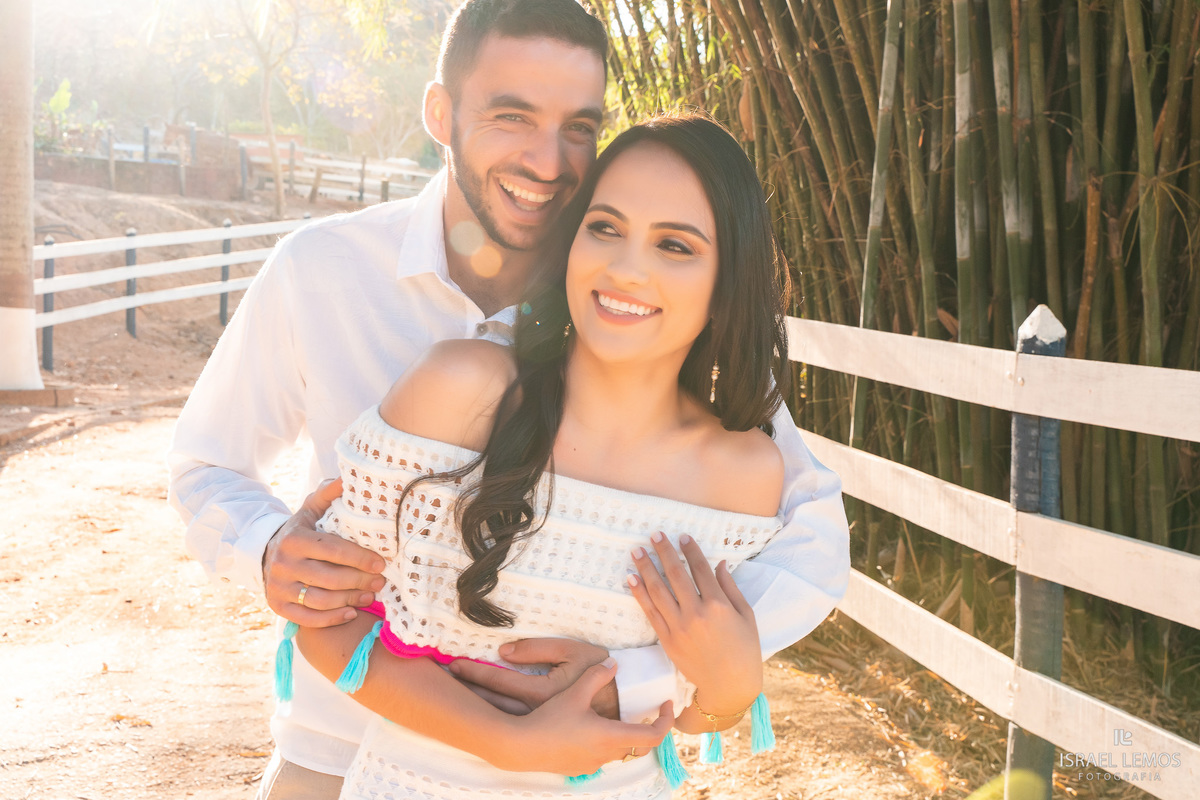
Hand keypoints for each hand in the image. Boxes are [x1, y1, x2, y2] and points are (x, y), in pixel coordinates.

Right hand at [262, 478, 385, 626]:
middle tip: (381, 581)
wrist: (266, 553)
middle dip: (360, 581)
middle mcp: (283, 564)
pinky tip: (351, 612)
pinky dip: (332, 618)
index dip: (360, 558)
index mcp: (294, 538)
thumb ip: (329, 494)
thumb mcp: (311, 509)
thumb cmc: (301, 530)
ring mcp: (279, 588)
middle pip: (330, 578)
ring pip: (321, 601)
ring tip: (370, 595)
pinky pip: (308, 618)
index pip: (333, 550)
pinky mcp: (278, 606)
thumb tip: (348, 478)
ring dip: (350, 600)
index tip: (381, 563)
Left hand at [449, 638, 618, 718]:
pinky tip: (479, 715)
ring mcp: (540, 728)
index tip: (454, 665)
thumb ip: (536, 648)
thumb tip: (503, 651)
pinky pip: (511, 727)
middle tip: (441, 682)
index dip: (475, 671)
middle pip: (491, 704)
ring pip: (498, 719)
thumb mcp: (572, 651)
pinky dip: (491, 720)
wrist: (626, 701)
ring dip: (475, 708)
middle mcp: (536, 714)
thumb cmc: (600, 671)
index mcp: (542, 692)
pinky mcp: (544, 734)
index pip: (499, 680)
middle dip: (466, 693)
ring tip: (453, 698)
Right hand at [496, 659, 672, 774]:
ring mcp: (592, 764)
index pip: (653, 735)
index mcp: (610, 736)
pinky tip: (588, 726)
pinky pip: (601, 754)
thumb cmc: (550, 720)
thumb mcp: (575, 692)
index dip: (665, 720)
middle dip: (645, 727)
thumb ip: (597, 676)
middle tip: (646, 709)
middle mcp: (606, 754)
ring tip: (614, 713)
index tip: (665, 705)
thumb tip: (613, 664)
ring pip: (619, 750)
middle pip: (639, 745)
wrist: (521, 747)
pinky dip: (605, 741)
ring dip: (622, 733)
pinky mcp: (579, 767)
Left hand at [629, 533, 761, 717]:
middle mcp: (696, 613)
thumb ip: (730, 587)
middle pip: (676, 575)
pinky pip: (650, 613)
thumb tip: (718, 563)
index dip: (690, 550)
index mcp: (719, 605)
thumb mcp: (746, 615)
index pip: (700, 569)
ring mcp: (679, 627)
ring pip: (658, 591)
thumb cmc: (745, 650)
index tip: (682, 536)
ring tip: (636, 552)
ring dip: (645, 569)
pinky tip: (632, 579)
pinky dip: (640, 595)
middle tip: (654, 535)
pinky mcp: (667, 640)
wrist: (729, 686)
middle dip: (664, 552)